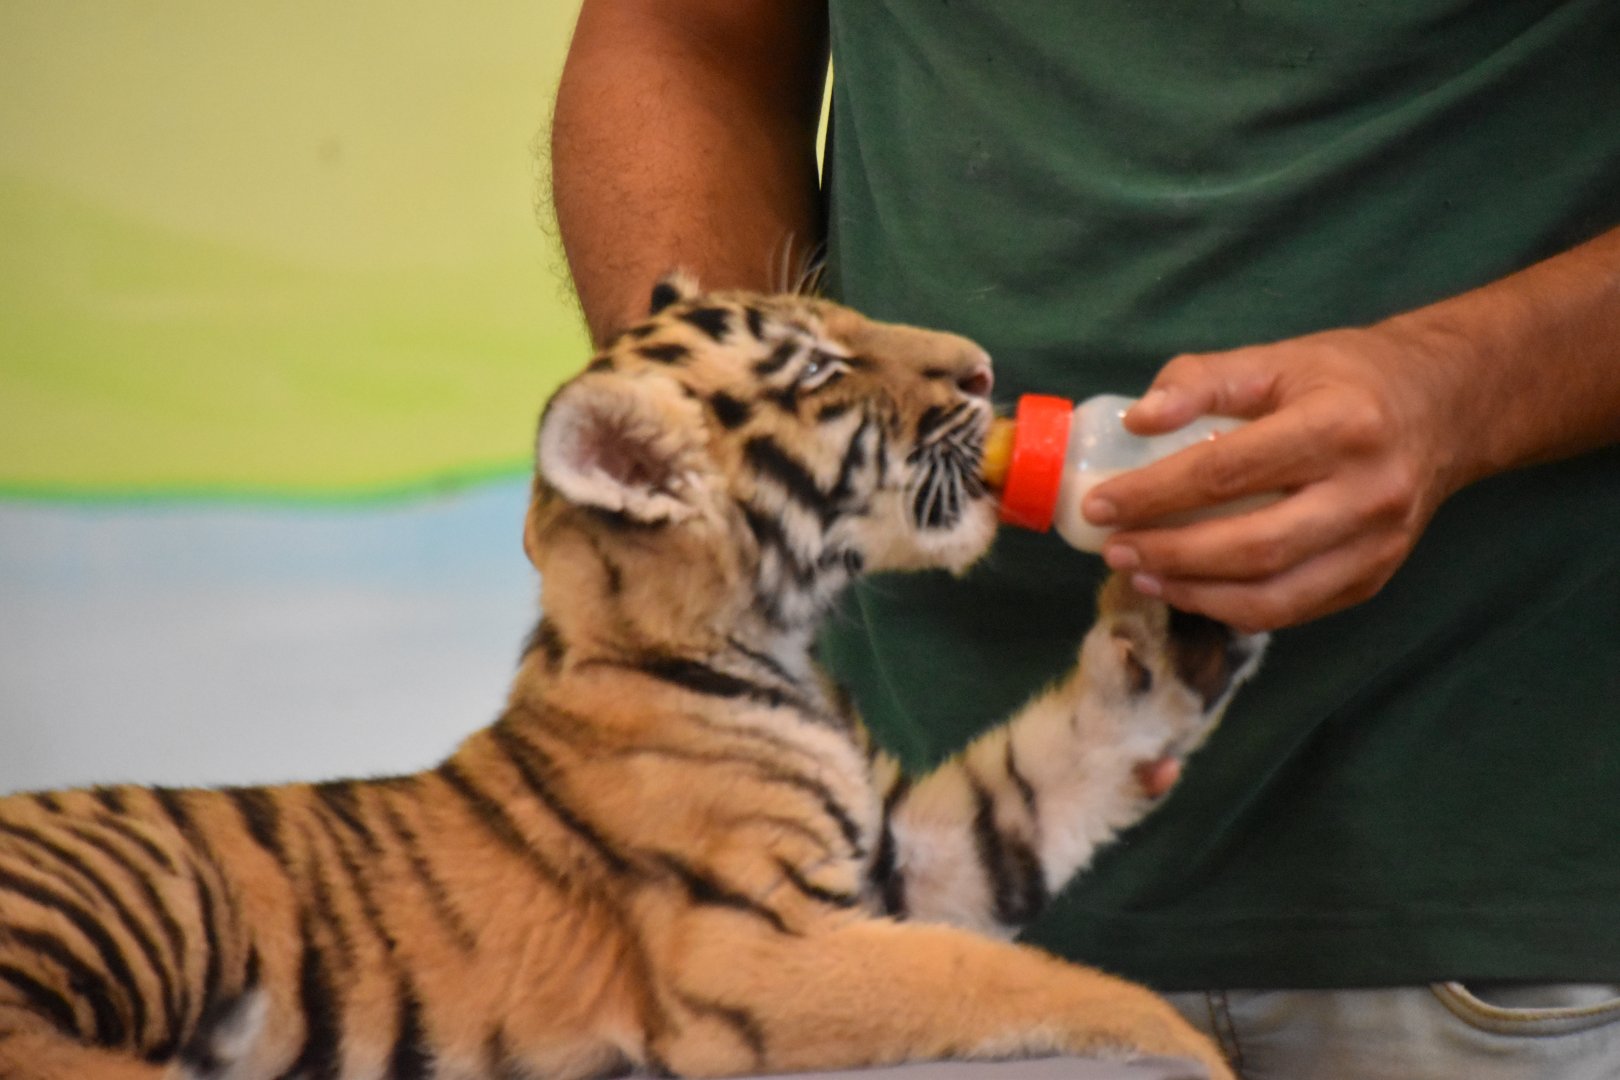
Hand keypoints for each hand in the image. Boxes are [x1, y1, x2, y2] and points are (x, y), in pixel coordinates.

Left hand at [1080, 323, 1464, 631]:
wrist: (1444, 406)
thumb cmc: (1346, 379)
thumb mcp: (1276, 359)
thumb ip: (1200, 380)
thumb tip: (1136, 419)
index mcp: (1340, 426)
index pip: (1226, 472)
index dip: (1153, 494)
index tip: (1099, 504)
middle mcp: (1367, 492)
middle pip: (1250, 546)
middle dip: (1169, 554)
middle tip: (1113, 549)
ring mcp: (1378, 543)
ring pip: (1273, 595)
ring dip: (1194, 593)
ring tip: (1141, 574)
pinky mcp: (1376, 575)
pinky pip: (1293, 609)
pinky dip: (1232, 608)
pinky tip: (1188, 589)